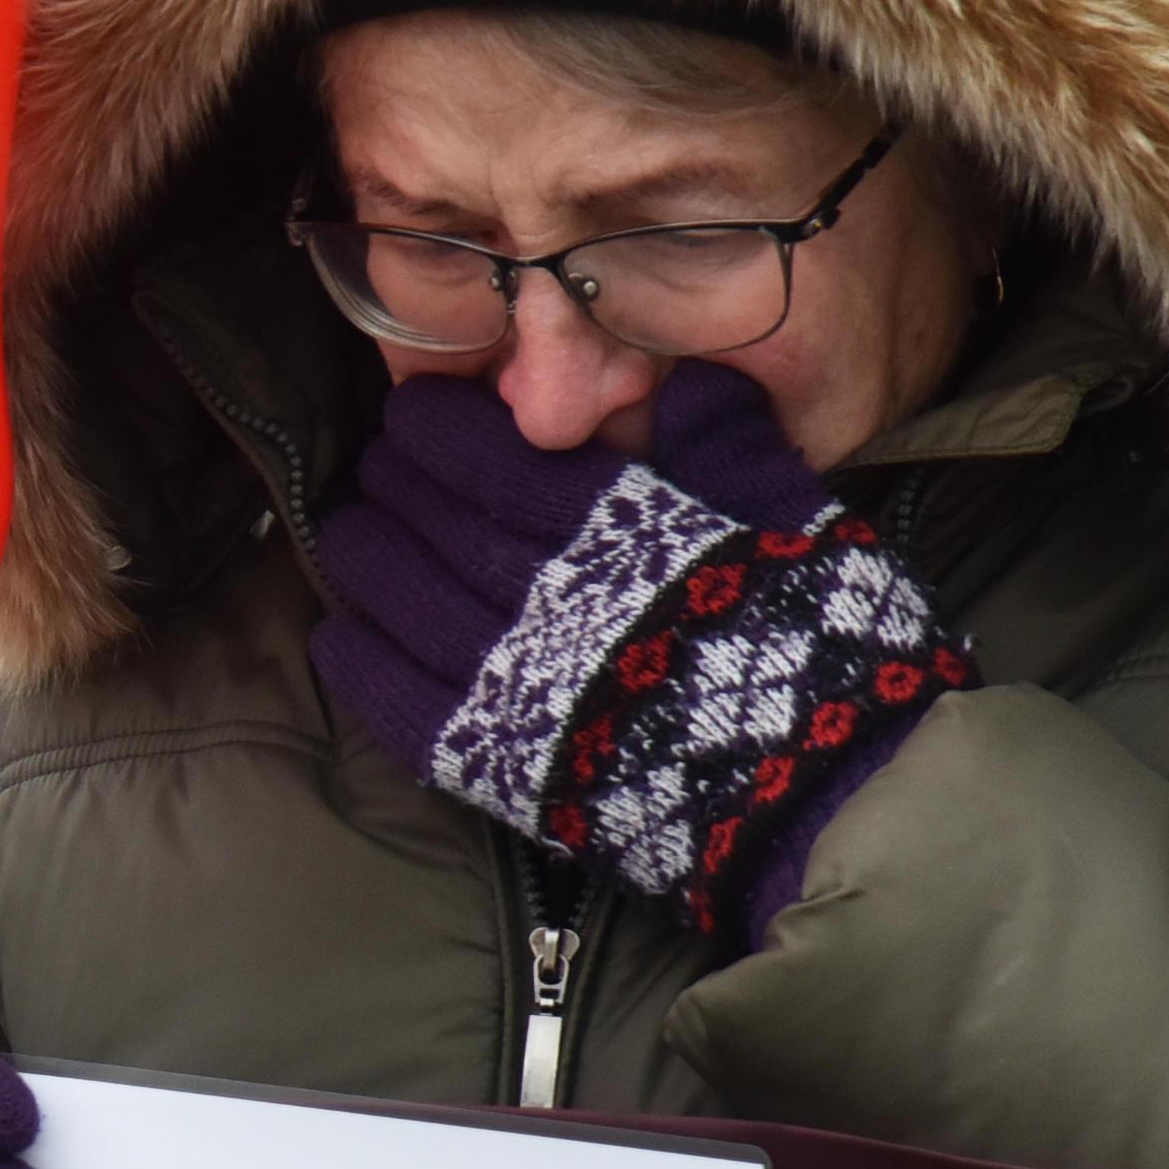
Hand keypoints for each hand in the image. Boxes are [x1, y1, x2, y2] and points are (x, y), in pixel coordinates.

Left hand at [309, 363, 971, 943]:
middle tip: (377, 467)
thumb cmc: (822, 643)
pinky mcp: (500, 765)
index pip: (492, 459)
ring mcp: (514, 683)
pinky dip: (361, 665)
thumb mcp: (796, 515)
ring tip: (350, 532)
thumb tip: (688, 377)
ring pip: (402, 601)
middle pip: (436, 524)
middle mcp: (547, 596)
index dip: (442, 432)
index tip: (416, 415)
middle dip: (395, 486)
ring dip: (364, 560)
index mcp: (615, 527)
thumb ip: (730, 441)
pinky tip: (340, 637)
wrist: (827, 792)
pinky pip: (399, 705)